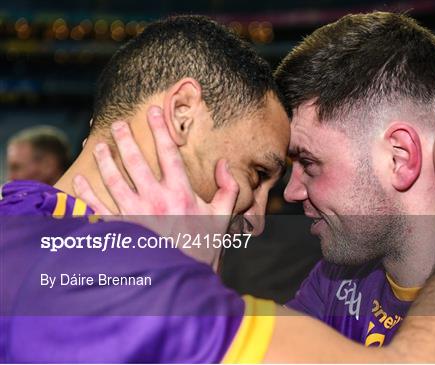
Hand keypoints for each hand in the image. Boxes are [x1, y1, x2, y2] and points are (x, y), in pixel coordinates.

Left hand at [73, 106, 238, 269]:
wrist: (184, 278)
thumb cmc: (203, 246)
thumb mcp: (222, 216)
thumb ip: (227, 188)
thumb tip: (222, 163)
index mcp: (180, 193)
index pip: (168, 152)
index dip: (160, 129)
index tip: (153, 111)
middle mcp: (155, 199)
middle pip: (135, 160)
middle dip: (124, 138)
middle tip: (117, 124)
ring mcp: (135, 215)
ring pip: (113, 179)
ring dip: (104, 159)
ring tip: (99, 145)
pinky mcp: (121, 230)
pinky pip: (99, 208)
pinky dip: (86, 194)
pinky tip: (79, 181)